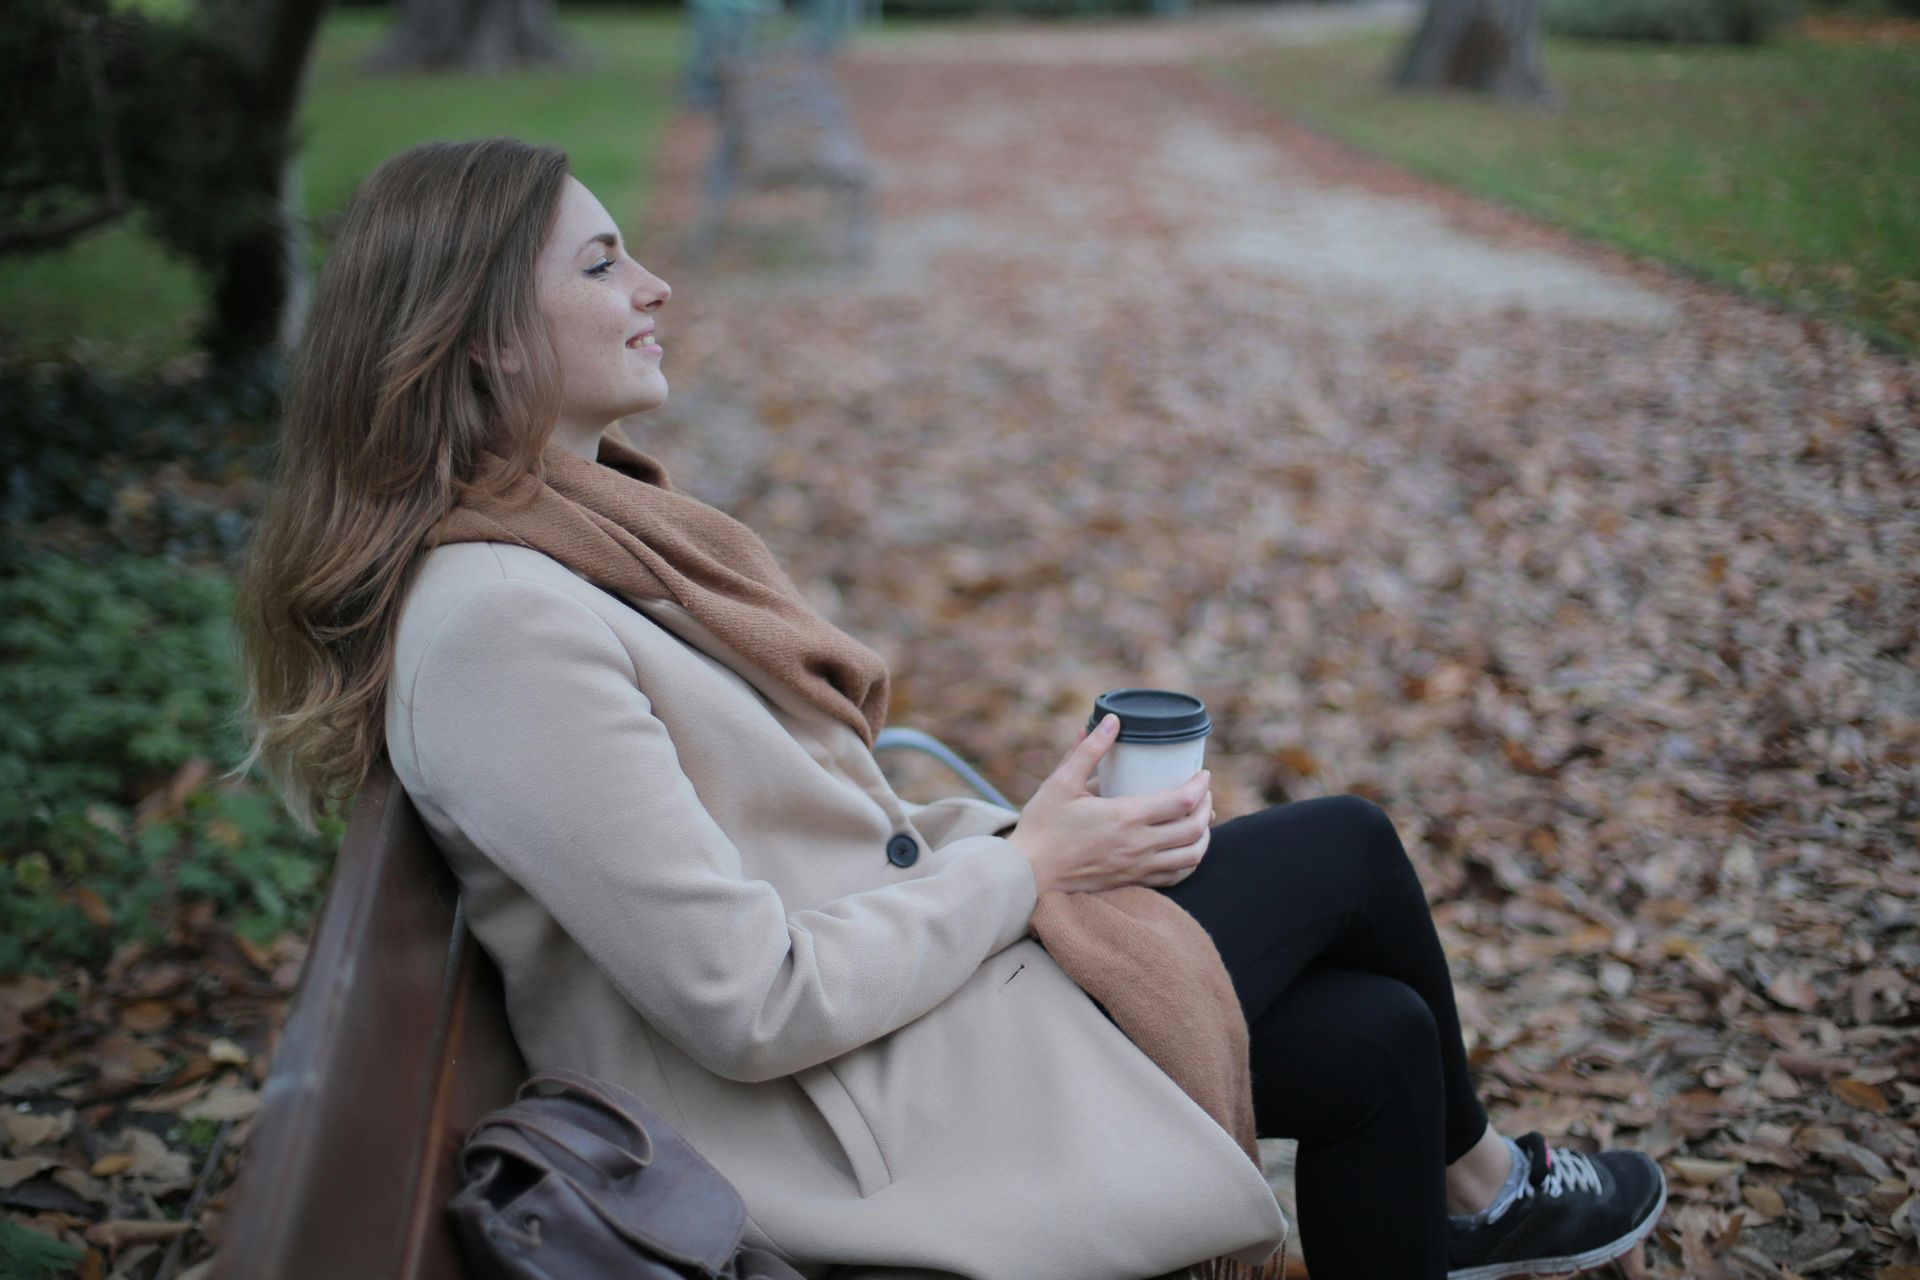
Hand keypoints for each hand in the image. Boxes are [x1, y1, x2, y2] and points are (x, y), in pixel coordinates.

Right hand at [1005, 714, 1213, 897]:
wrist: (1028, 875)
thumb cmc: (1042, 827)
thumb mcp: (1061, 783)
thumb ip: (1088, 750)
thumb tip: (1112, 720)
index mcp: (1124, 817)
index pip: (1182, 802)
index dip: (1200, 785)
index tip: (1202, 773)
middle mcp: (1137, 845)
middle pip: (1194, 829)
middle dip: (1207, 806)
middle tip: (1203, 792)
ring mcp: (1137, 868)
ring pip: (1191, 857)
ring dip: (1203, 836)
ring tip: (1201, 820)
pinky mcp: (1132, 883)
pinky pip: (1175, 877)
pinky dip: (1189, 862)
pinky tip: (1186, 850)